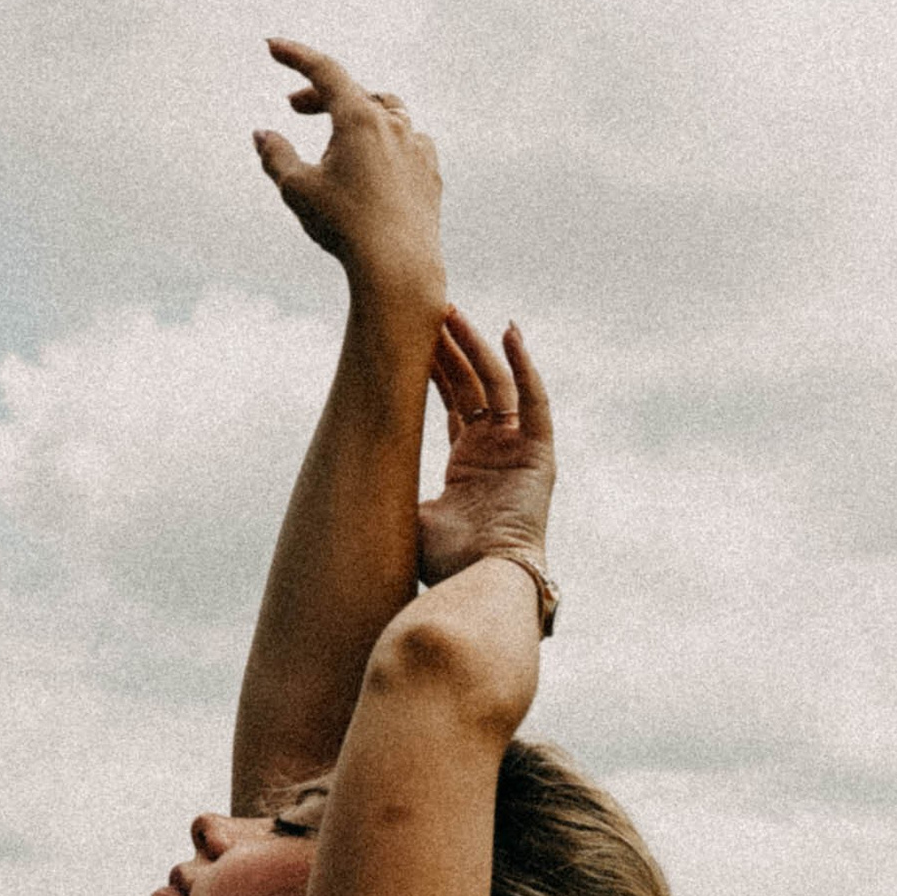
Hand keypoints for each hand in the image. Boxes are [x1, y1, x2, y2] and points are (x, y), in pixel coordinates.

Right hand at [254, 40, 444, 302]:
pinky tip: (375, 162)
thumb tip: (262, 135)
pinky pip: (409, 142)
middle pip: (354, 92)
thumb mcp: (298, 190)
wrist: (399, 268)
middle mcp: (394, 124)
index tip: (273, 47)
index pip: (324, 71)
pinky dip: (387, 141)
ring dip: (358, 115)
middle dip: (321, 95)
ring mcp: (418, 146)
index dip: (296, 56)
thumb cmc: (346, 227)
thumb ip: (276, 156)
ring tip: (337, 136)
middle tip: (294, 107)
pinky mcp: (431, 173)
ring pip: (387, 112)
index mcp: (360, 117)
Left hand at [415, 308, 553, 585]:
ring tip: (452, 311)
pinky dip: (525, 367)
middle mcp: (495, 452)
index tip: (413, 337)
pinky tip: (509, 332)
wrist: (483, 586)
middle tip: (428, 310)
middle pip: (472, 386)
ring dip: (476, 346)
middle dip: (450, 348)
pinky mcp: (541, 456)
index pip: (453, 403)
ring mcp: (519, 451)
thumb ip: (396, 486)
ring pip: (498, 384)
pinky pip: (535, 402)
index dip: (435, 369)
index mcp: (467, 465)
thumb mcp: (410, 516)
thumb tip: (355, 474)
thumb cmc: (448, 564)